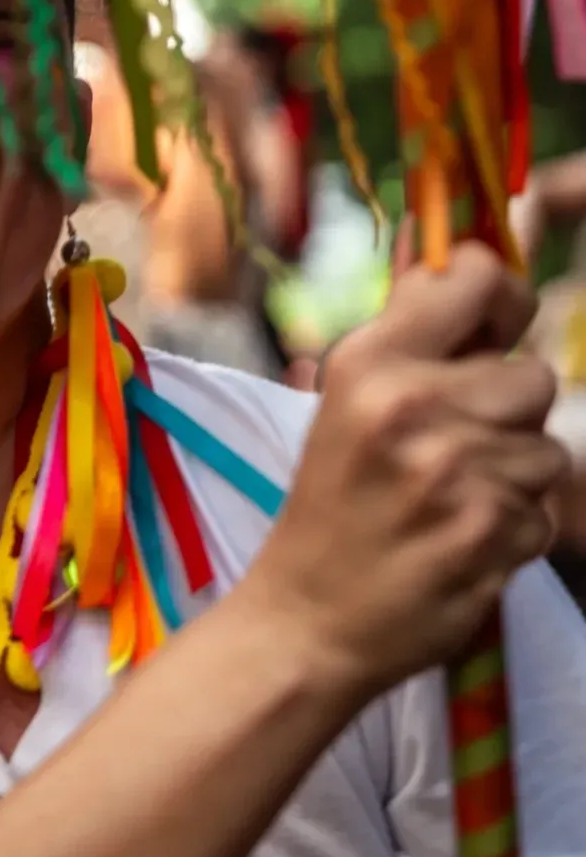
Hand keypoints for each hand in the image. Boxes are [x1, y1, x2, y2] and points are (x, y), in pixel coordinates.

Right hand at [251, 243, 565, 697]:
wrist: (308, 617)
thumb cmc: (330, 501)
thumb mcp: (345, 398)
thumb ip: (405, 323)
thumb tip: (438, 239)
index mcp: (369, 360)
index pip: (478, 279)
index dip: (500, 297)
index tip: (492, 325)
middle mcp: (411, 404)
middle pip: (534, 376)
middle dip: (507, 413)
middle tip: (456, 443)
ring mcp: (452, 471)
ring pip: (548, 450)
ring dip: (514, 478)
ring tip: (453, 498)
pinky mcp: (488, 533)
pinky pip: (544, 513)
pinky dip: (513, 531)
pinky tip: (459, 540)